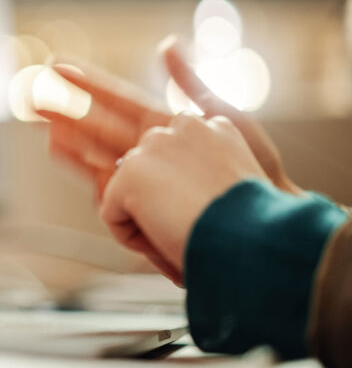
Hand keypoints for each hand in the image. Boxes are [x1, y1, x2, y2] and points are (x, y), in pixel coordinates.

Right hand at [38, 36, 300, 197]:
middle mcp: (147, 153)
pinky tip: (66, 152)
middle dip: (64, 111)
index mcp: (164, 127)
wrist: (265, 218)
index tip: (59, 64)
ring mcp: (143, 182)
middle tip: (32, 96)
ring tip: (45, 127)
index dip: (87, 82)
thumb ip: (189, 82)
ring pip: (93, 157)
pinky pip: (106, 189)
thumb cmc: (254, 170)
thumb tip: (166, 46)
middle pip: (95, 128)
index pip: (116, 99)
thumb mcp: (222, 115)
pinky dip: (84, 169)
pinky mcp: (141, 209)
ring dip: (66, 141)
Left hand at [100, 114, 267, 284]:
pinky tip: (165, 241)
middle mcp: (185, 126)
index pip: (178, 151)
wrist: (251, 238)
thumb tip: (173, 194)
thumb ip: (204, 180)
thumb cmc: (254, 229)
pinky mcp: (130, 172)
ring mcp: (154, 146)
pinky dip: (132, 238)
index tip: (203, 210)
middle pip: (150, 169)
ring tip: (181, 234)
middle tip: (190, 225)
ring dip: (149, 218)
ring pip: (132, 192)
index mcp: (218, 129)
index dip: (182, 187)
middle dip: (159, 199)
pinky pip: (113, 215)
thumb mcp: (236, 191)